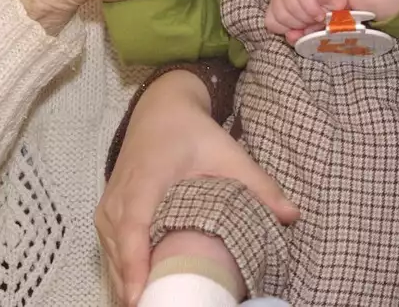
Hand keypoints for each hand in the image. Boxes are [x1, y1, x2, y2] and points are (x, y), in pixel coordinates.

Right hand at [96, 71, 298, 305]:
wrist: (160, 111)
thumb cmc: (192, 132)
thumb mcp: (228, 152)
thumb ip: (259, 184)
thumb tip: (292, 215)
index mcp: (147, 178)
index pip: (133, 226)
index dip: (134, 263)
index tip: (139, 296)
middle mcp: (120, 195)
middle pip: (118, 251)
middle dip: (132, 286)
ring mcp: (108, 206)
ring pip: (110, 255)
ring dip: (126, 284)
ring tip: (149, 306)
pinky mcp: (106, 214)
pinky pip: (109, 250)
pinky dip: (121, 273)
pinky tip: (140, 293)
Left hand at [265, 0, 398, 43]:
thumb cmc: (329, 11)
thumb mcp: (313, 27)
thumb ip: (300, 33)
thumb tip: (292, 37)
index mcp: (280, 0)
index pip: (271, 21)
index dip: (288, 29)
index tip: (304, 29)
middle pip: (279, 15)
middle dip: (299, 23)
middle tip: (314, 21)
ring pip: (288, 7)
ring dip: (307, 17)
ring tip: (319, 16)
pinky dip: (312, 9)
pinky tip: (321, 12)